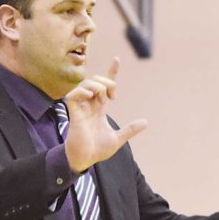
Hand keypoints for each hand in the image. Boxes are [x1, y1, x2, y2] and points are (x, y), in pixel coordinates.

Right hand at [64, 58, 147, 172]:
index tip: (117, 59)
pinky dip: (82, 92)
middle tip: (113, 97)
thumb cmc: (97, 150)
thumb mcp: (118, 138)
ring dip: (97, 86)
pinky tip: (90, 97)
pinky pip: (73, 95)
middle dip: (107, 81)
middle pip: (96, 81)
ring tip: (102, 98)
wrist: (85, 159)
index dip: (111, 72)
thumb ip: (130, 130)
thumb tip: (145, 123)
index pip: (105, 85)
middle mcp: (89, 105)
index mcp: (99, 109)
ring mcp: (81, 108)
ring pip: (85, 84)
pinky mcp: (73, 113)